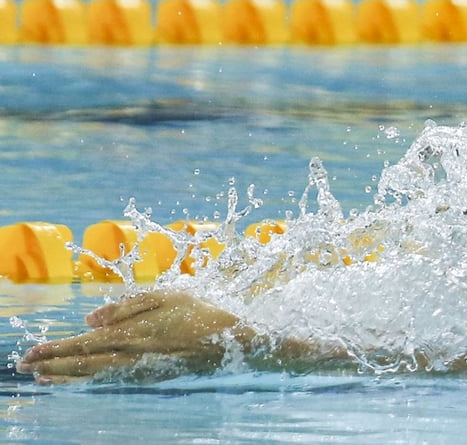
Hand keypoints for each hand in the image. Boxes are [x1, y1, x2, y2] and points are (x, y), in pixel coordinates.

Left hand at [16, 290, 253, 383]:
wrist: (230, 344)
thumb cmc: (200, 313)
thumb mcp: (166, 296)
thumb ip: (127, 305)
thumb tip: (91, 318)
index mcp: (134, 334)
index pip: (85, 343)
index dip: (56, 349)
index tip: (32, 351)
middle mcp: (132, 357)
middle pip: (83, 364)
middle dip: (52, 364)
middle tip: (25, 366)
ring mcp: (140, 371)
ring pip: (94, 375)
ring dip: (65, 376)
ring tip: (43, 377)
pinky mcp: (149, 377)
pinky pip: (110, 380)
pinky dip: (88, 380)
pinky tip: (79, 379)